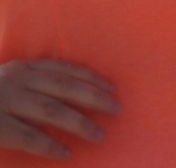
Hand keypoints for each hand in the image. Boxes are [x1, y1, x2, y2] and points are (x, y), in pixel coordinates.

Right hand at [0, 60, 119, 160]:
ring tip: (99, 135)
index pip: (65, 70)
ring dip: (79, 123)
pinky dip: (50, 146)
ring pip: (52, 111)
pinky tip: (66, 153)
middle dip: (94, 98)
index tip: (112, 88)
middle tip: (117, 109)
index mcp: (23, 69)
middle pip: (65, 88)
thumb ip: (32, 86)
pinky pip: (28, 137)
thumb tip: (71, 99)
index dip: (91, 78)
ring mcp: (5, 102)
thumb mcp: (6, 82)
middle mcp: (17, 80)